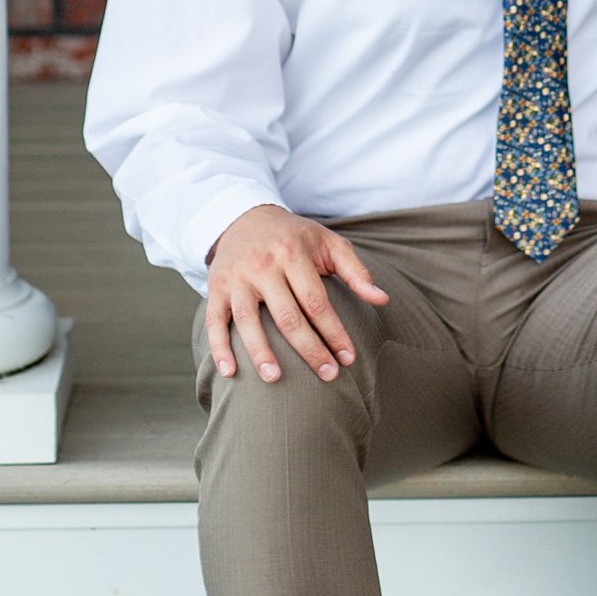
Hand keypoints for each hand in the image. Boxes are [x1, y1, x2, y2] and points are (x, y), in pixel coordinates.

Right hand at [204, 202, 387, 384]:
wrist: (244, 217)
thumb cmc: (294, 236)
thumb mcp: (328, 242)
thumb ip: (356, 271)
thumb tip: (382, 300)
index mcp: (293, 254)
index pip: (316, 301)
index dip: (333, 332)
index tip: (348, 358)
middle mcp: (263, 266)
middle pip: (287, 316)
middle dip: (309, 349)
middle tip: (327, 375)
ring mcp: (237, 278)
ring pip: (248, 320)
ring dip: (261, 352)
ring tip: (275, 379)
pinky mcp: (216, 287)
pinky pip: (215, 320)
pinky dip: (219, 347)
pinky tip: (229, 372)